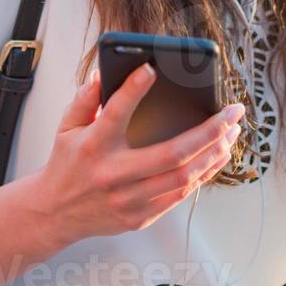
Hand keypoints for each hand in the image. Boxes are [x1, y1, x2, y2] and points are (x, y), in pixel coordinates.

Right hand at [32, 62, 245, 246]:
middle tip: (232, 112)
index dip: (132, 90)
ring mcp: (128, 200)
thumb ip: (86, 99)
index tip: (150, 68)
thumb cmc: (66, 165)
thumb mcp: (67, 127)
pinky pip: (179, 196)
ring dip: (214, 153)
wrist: (53, 214)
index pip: (114, 113)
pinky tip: (217, 156)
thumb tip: (103, 73)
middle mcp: (113, 175)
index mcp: (93, 147)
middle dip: (209, 131)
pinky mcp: (139, 217)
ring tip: (231, 132)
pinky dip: (203, 174)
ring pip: (183, 178)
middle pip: (171, 154)